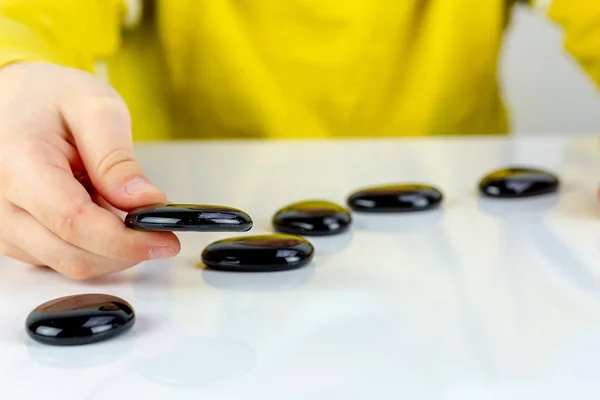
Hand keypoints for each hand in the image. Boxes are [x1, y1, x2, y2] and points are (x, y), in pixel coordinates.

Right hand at [0, 62, 179, 278]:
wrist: (14, 100)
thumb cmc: (49, 97)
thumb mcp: (95, 107)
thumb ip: (118, 158)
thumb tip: (144, 201)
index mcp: (18, 164)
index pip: (75, 222)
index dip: (125, 240)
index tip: (164, 239)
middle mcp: (1, 202)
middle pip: (73, 254)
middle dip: (126, 250)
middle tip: (162, 231)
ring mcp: (3, 224)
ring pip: (68, 264)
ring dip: (111, 250)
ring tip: (126, 211)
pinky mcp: (13, 236)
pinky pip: (59, 258)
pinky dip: (93, 247)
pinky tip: (104, 216)